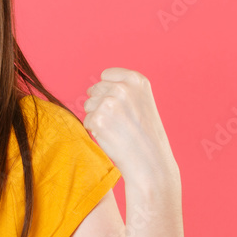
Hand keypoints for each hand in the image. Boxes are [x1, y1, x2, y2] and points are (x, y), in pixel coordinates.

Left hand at [83, 68, 179, 186]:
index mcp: (136, 80)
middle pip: (95, 89)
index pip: (106, 75)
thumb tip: (91, 88)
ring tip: (117, 128)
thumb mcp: (142, 101)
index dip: (109, 91)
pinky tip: (111, 136)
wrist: (150, 161)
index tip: (122, 105)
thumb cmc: (145, 133)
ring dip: (98, 117)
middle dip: (102, 104)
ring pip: (88, 105)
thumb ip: (122, 89)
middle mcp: (122, 88)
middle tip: (120, 121)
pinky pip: (86, 120)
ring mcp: (109, 103)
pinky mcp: (97, 119)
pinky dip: (95, 130)